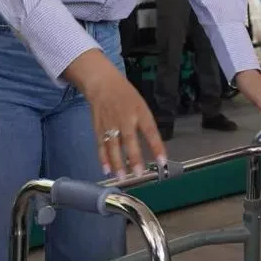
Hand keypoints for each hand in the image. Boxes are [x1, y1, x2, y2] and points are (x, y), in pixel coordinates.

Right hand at [64, 50, 164, 178]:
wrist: (102, 83)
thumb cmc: (126, 95)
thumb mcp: (141, 106)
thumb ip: (145, 125)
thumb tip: (152, 148)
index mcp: (140, 112)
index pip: (151, 131)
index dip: (157, 146)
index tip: (162, 160)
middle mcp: (125, 119)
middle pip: (130, 140)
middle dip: (134, 158)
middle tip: (138, 173)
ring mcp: (110, 124)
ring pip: (113, 146)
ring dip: (118, 163)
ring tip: (122, 177)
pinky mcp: (98, 128)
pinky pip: (101, 145)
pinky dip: (103, 158)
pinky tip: (107, 169)